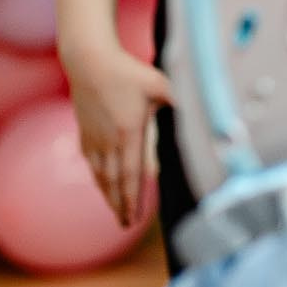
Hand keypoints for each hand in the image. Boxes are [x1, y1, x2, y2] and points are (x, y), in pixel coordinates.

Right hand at [62, 42, 169, 226]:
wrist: (88, 62)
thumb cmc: (128, 72)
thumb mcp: (159, 84)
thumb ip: (180, 100)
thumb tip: (202, 111)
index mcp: (129, 132)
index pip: (131, 174)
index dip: (132, 198)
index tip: (133, 218)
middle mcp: (109, 140)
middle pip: (114, 181)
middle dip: (120, 205)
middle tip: (125, 225)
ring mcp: (94, 138)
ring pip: (101, 174)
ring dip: (108, 195)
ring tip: (116, 211)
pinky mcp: (85, 133)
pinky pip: (92, 162)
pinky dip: (99, 178)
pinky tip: (103, 184)